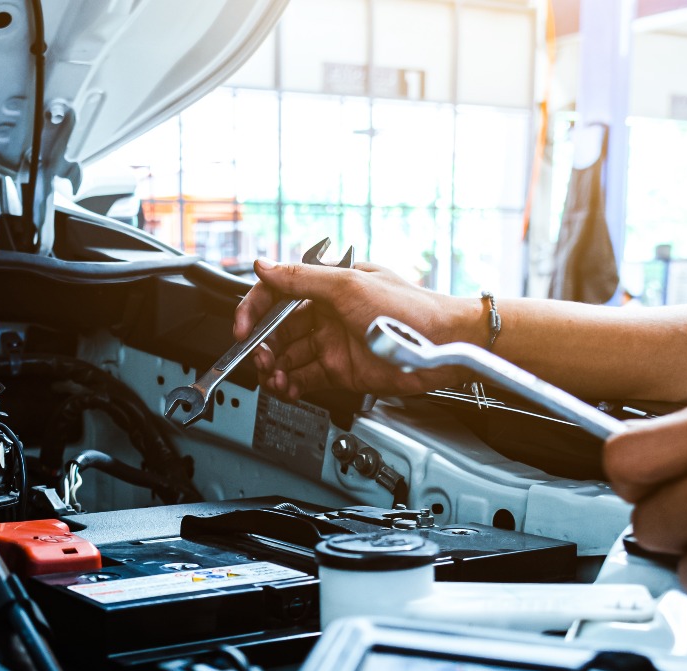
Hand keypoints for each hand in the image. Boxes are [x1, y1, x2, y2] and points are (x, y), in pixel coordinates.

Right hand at [234, 258, 472, 399]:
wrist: (443, 345)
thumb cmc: (408, 309)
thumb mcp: (349, 285)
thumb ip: (302, 278)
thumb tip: (263, 265)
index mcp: (327, 287)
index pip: (277, 295)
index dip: (254, 311)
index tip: (243, 329)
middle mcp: (327, 314)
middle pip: (279, 330)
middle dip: (263, 345)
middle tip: (260, 359)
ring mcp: (334, 344)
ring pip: (290, 357)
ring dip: (274, 367)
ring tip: (273, 377)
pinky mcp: (343, 371)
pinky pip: (306, 378)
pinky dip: (292, 385)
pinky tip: (286, 388)